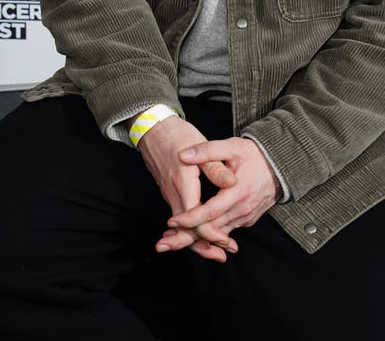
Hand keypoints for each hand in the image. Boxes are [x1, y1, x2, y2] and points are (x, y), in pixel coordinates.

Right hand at [138, 116, 237, 261]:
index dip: (211, 233)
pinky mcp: (168, 192)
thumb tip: (232, 181)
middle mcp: (173, 193)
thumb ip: (215, 166)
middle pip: (186, 229)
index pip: (196, 218)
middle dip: (204, 246)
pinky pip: (179, 216)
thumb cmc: (177, 135)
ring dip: (197, 239)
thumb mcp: (199, 145)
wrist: (152, 128)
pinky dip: (190, 227)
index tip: (226, 242)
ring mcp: (169, 194)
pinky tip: (201, 231)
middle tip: (222, 256)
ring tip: (217, 250)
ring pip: (182, 225)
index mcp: (183, 182)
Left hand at [156, 137, 281, 253]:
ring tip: (171, 242)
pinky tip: (191, 236)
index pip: (211, 211)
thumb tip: (184, 155)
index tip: (172, 221)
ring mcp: (246, 217)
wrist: (279, 165)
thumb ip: (207, 150)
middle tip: (163, 243)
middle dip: (187, 237)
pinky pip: (225, 231)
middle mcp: (243, 209)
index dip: (191, 218)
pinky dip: (209, 236)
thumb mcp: (231, 146)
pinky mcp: (247, 220)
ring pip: (218, 234)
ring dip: (196, 240)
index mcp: (239, 192)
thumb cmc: (254, 154)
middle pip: (212, 230)